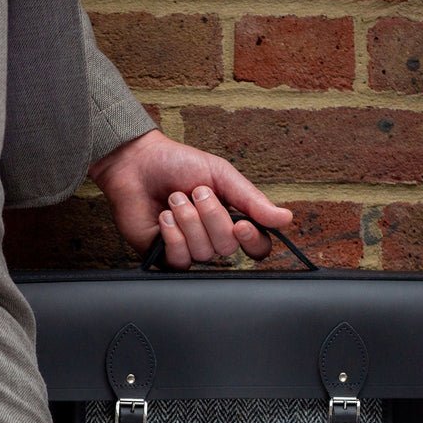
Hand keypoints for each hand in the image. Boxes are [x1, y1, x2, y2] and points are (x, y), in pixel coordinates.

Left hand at [88, 129, 292, 267]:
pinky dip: (172, 234)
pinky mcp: (166, 256)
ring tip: (174, 199)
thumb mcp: (222, 175)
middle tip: (196, 193)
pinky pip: (180, 259)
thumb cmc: (179, 165)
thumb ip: (252, 200)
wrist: (137, 163)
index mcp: (234, 220)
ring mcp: (191, 250)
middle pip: (228, 248)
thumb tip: (285, 218)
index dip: (252, 241)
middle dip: (211, 217)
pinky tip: (164, 217)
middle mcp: (215, 239)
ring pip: (203, 252)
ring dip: (187, 220)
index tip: (240, 224)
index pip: (258, 247)